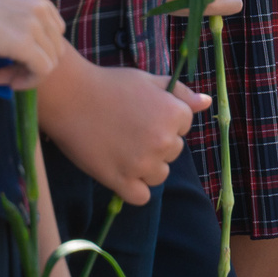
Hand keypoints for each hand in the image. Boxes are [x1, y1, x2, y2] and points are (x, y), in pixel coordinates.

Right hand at [0, 0, 67, 85]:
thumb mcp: (0, 5)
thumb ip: (19, 18)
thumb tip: (28, 47)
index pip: (54, 28)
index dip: (38, 47)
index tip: (13, 57)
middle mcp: (40, 5)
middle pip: (56, 46)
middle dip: (33, 63)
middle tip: (5, 72)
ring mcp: (35, 24)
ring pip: (51, 61)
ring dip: (27, 74)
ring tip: (0, 76)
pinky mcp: (25, 43)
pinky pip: (42, 71)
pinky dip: (27, 81)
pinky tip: (4, 81)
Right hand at [35, 58, 197, 204]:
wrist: (70, 97)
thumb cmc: (110, 84)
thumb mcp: (148, 80)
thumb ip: (180, 93)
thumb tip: (206, 102)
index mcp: (173, 114)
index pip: (184, 127)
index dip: (163, 119)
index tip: (141, 113)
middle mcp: (163, 141)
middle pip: (173, 152)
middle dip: (156, 143)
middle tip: (129, 129)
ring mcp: (143, 163)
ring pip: (159, 175)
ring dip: (146, 166)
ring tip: (122, 147)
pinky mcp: (121, 181)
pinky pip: (141, 196)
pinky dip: (134, 188)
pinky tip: (120, 170)